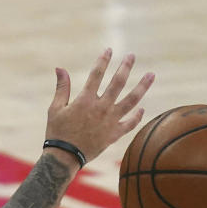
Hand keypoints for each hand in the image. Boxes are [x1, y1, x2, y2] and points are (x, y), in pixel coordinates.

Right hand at [45, 49, 154, 166]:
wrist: (65, 157)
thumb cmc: (57, 132)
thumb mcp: (55, 108)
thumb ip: (62, 88)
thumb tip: (60, 68)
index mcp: (85, 100)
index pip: (97, 74)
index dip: (103, 60)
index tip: (109, 50)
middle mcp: (101, 108)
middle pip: (118, 82)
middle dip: (125, 67)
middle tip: (132, 56)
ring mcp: (110, 121)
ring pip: (131, 100)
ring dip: (142, 86)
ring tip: (151, 75)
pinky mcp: (114, 134)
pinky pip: (130, 124)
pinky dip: (137, 116)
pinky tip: (141, 108)